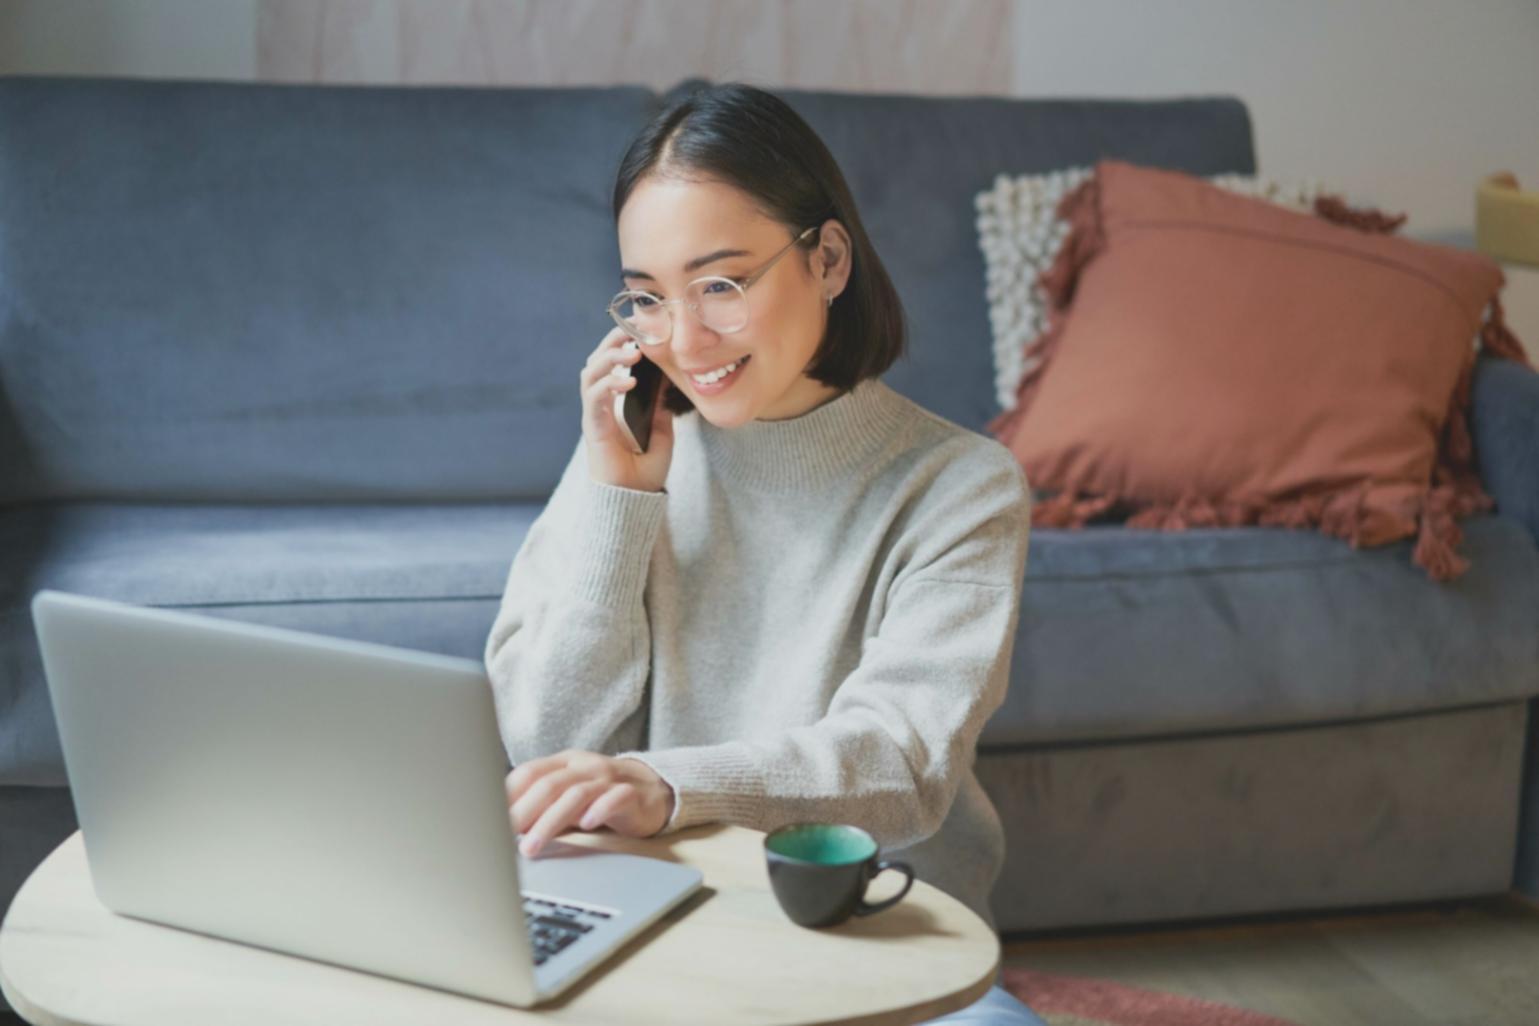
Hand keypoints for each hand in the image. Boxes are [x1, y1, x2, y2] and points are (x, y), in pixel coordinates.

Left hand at [506, 749, 675, 857]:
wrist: (653, 790)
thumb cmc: (599, 796)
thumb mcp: (566, 797)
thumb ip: (539, 806)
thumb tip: (499, 826)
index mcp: (563, 763)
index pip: (529, 772)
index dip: (507, 794)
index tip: (487, 819)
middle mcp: (583, 766)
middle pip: (549, 785)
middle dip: (523, 812)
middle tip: (502, 837)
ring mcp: (609, 778)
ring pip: (576, 794)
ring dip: (549, 822)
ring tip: (531, 846)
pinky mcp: (632, 794)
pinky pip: (615, 798)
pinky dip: (599, 810)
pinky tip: (586, 826)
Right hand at [580, 326, 674, 492]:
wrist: (633, 501)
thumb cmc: (645, 472)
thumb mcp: (662, 432)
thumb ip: (661, 406)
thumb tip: (669, 380)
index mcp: (616, 402)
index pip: (615, 362)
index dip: (624, 342)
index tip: (644, 325)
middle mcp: (601, 404)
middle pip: (598, 359)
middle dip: (614, 340)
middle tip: (635, 328)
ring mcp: (594, 414)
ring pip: (591, 373)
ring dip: (611, 357)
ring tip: (634, 351)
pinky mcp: (592, 428)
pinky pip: (594, 398)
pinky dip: (609, 384)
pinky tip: (629, 381)